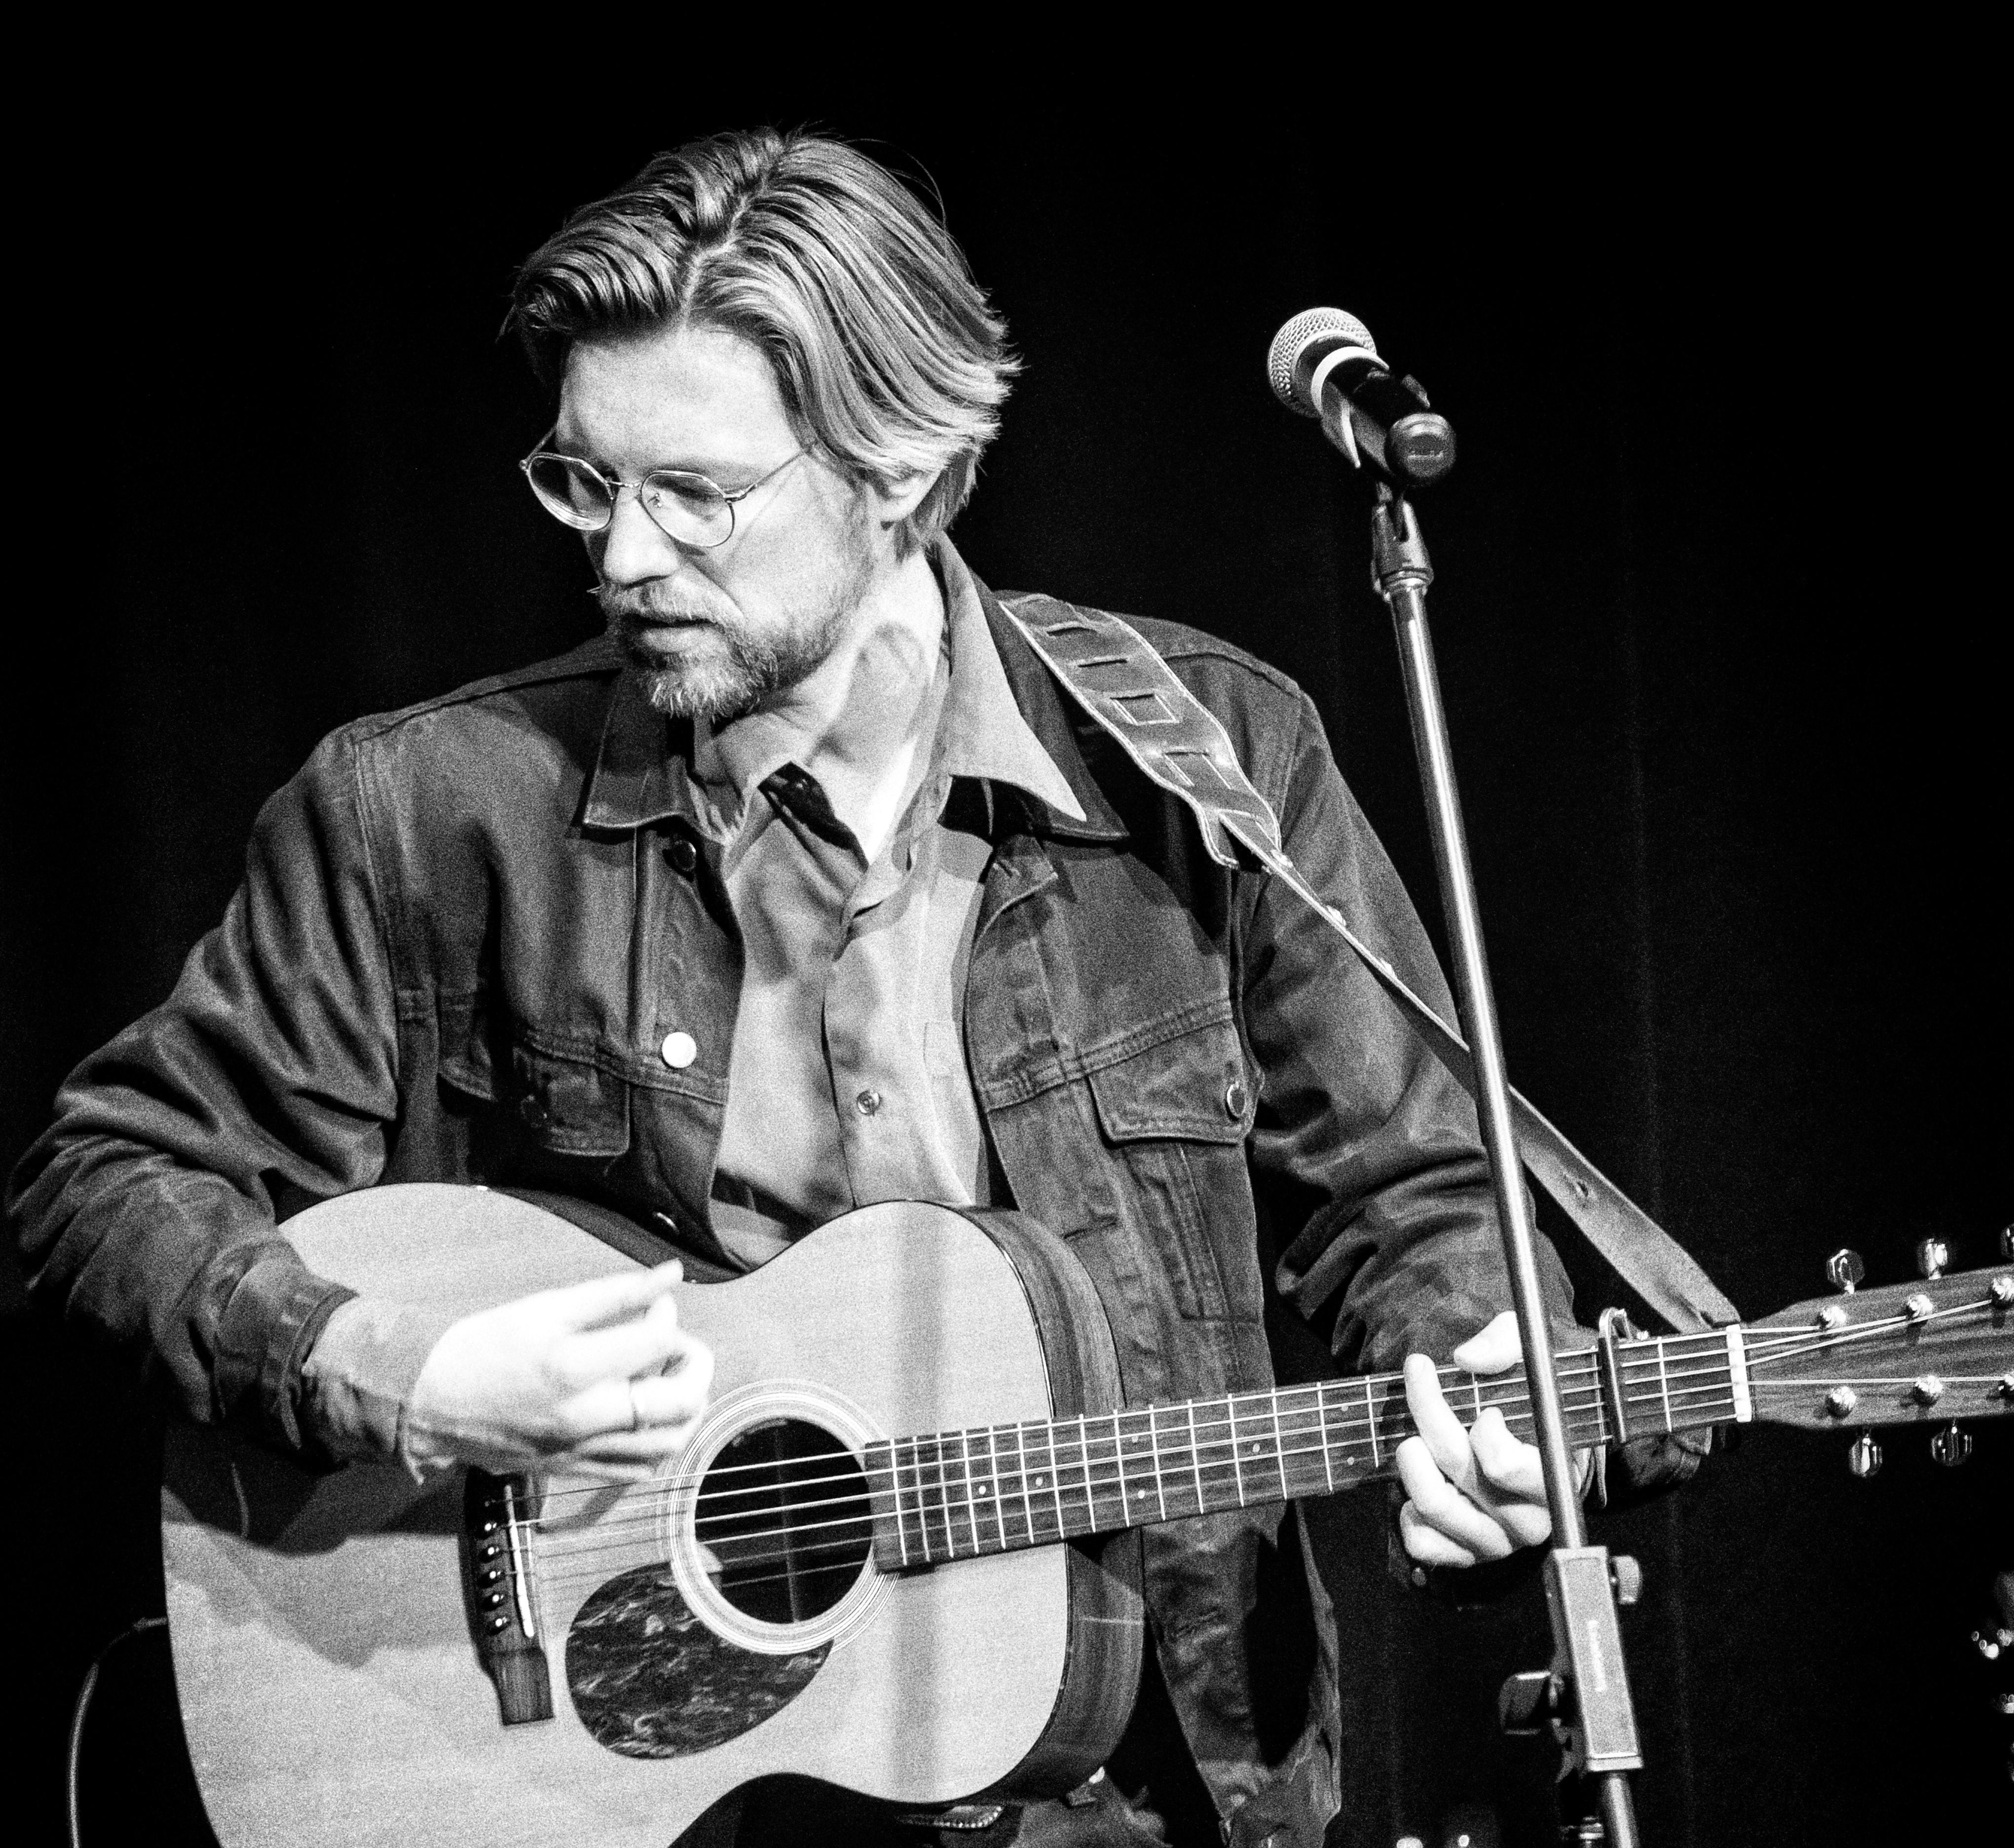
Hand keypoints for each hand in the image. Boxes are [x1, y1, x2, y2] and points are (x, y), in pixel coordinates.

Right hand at [408, 1263, 713, 1482]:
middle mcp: (586, 1418)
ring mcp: (583, 1451)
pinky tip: (647, 1413)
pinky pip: (639, 1470)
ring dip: (686, 1407)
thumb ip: (616, 1293)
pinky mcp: (576, 1470)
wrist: (432, 1402)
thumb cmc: (488, 1344)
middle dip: (696, 1365)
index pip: (659, 1341)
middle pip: (680, 1404)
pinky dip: (658, 1440)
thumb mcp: (548, 1306)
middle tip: (679, 1344)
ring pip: (669, 1444)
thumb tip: (672, 1274)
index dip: (668, 1314)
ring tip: (670, 1377)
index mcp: (575, 1368)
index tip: (656, 1303)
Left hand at [1394, 1309, 1589, 1568]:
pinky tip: (1421, 1487)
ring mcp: (1497, 1541)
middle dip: (1430, 1414)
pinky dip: (1410, 1515)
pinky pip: (1424, 1544)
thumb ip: (1505, 1346)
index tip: (1484, 1406)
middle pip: (1460, 1469)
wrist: (1538, 1444)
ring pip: (1435, 1505)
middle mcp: (1530, 1519)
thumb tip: (1468, 1359)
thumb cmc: (1535, 1398)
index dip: (1484, 1428)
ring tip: (1413, 1439)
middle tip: (1420, 1378)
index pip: (1504, 1464)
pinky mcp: (1468, 1555)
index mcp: (1554, 1476)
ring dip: (1412, 1462)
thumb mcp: (1531, 1358)